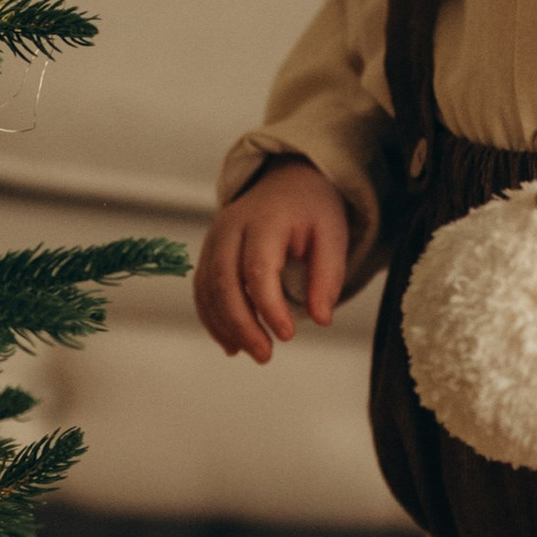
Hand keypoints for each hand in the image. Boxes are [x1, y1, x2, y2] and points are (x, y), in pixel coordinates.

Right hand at [195, 158, 350, 362]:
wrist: (288, 180)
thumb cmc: (312, 210)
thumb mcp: (333, 235)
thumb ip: (328, 277)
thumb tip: (321, 320)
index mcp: (265, 220)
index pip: (258, 269)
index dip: (269, 306)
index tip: (288, 335)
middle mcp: (231, 227)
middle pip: (224, 282)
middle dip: (242, 324)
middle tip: (265, 355)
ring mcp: (214, 238)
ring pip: (208, 289)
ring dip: (225, 327)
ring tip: (254, 353)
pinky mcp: (209, 252)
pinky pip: (202, 290)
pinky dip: (212, 319)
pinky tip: (231, 344)